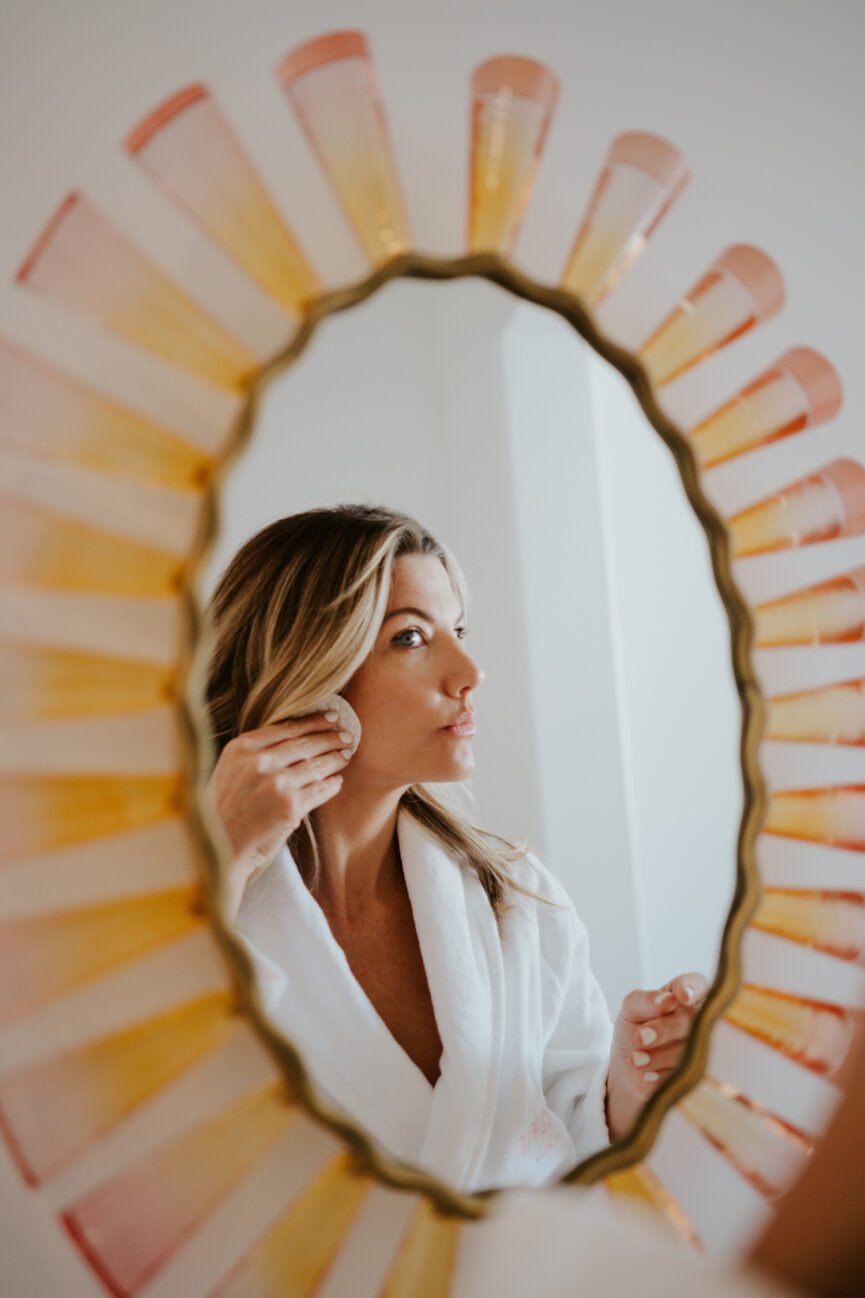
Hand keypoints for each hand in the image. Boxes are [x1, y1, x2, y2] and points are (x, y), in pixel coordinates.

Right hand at [206, 710, 352, 921]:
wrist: (218, 848)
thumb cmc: (222, 810)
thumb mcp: (228, 770)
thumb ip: (253, 753)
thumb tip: (291, 738)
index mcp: (242, 748)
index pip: (285, 728)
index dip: (312, 721)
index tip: (330, 717)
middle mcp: (259, 762)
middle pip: (304, 744)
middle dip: (330, 738)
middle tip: (346, 735)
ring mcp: (276, 784)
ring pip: (316, 765)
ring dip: (335, 759)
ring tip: (346, 755)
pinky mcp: (290, 807)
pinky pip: (319, 790)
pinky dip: (331, 785)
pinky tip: (336, 781)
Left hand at [605, 971, 709, 1141]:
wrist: (630, 1068)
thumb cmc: (635, 1028)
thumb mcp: (631, 1009)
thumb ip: (644, 1000)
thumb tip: (667, 1000)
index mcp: (687, 993)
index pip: (698, 984)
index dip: (692, 989)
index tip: (682, 997)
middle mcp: (702, 1017)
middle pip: (694, 1019)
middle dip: (665, 1029)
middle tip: (639, 1037)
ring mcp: (705, 1047)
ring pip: (692, 1049)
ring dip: (660, 1055)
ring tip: (636, 1059)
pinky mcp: (701, 1073)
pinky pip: (689, 1073)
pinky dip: (664, 1073)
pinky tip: (648, 1074)